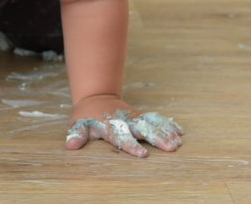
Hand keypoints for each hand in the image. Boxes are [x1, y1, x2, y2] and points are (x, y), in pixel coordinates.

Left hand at [65, 96, 182, 157]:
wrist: (96, 96)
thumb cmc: (86, 115)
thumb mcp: (78, 124)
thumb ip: (76, 134)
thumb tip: (70, 144)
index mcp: (110, 126)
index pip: (122, 138)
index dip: (132, 146)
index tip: (143, 155)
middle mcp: (125, 121)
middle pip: (142, 130)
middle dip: (156, 138)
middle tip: (170, 148)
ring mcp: (134, 116)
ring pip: (152, 124)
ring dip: (165, 132)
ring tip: (178, 142)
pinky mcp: (140, 115)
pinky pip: (155, 119)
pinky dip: (167, 124)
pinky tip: (179, 131)